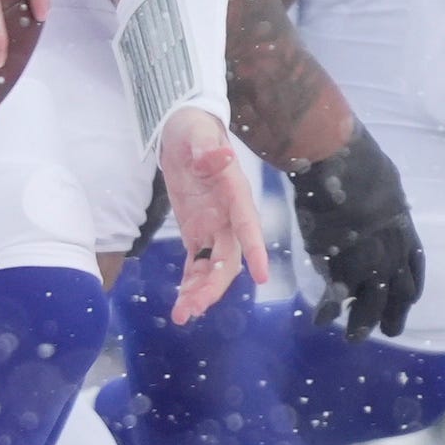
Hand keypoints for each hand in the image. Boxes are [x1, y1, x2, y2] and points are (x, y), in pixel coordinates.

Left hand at [157, 106, 269, 322]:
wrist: (183, 130)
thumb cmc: (194, 130)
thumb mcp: (197, 135)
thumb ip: (207, 150)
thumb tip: (221, 156)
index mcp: (234, 193)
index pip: (247, 224)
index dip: (255, 249)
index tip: (262, 276)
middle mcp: (229, 216)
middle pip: (228, 257)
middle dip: (213, 285)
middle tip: (193, 308)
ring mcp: (213, 226)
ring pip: (213, 267)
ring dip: (201, 291)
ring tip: (182, 315)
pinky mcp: (197, 232)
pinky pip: (197, 263)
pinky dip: (191, 283)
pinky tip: (182, 304)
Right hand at [288, 124, 424, 339]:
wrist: (338, 167)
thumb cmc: (358, 164)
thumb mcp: (384, 183)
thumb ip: (383, 201)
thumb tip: (380, 197)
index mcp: (404, 232)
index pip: (415, 268)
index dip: (410, 287)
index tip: (408, 299)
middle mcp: (393, 255)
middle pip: (400, 295)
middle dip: (395, 316)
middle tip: (389, 331)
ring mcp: (368, 266)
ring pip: (371, 307)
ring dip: (362, 325)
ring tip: (353, 337)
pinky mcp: (341, 271)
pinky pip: (335, 301)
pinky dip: (327, 312)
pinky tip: (319, 320)